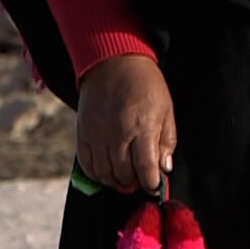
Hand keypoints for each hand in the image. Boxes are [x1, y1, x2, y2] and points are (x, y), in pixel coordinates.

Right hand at [75, 54, 175, 194]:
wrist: (114, 62)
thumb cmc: (145, 85)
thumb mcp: (167, 109)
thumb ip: (167, 141)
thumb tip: (164, 169)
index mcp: (143, 126)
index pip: (146, 169)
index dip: (151, 183)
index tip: (154, 186)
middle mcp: (118, 134)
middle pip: (124, 175)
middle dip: (134, 182)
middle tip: (140, 178)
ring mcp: (97, 135)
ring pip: (104, 174)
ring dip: (116, 180)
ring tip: (125, 175)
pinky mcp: (82, 133)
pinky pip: (86, 165)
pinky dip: (97, 174)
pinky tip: (107, 170)